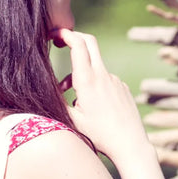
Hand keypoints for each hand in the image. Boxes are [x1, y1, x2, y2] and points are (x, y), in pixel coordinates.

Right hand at [52, 28, 150, 164]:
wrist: (130, 144)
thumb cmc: (100, 136)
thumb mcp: (73, 121)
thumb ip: (58, 102)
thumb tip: (46, 91)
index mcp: (88, 80)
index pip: (78, 45)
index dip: (65, 34)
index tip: (54, 34)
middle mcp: (103, 76)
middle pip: (89, 42)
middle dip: (74, 38)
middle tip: (61, 42)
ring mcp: (115, 80)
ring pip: (94, 66)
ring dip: (80, 73)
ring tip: (72, 98)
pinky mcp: (123, 88)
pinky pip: (105, 80)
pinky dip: (94, 85)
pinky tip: (93, 106)